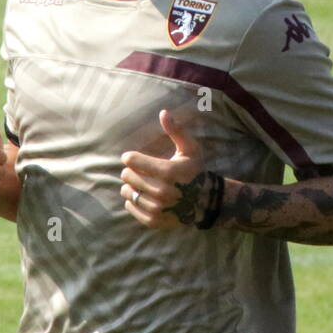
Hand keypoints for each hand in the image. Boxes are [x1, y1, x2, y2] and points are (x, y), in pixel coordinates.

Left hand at [120, 109, 211, 229]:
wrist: (205, 201)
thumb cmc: (195, 171)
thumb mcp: (190, 149)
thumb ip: (176, 131)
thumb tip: (164, 112)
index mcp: (168, 172)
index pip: (131, 161)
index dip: (131, 157)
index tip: (135, 158)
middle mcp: (162, 191)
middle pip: (127, 176)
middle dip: (131, 171)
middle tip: (142, 172)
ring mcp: (157, 208)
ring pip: (127, 192)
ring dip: (131, 187)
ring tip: (142, 184)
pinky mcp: (154, 220)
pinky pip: (131, 207)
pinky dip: (133, 201)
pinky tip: (143, 196)